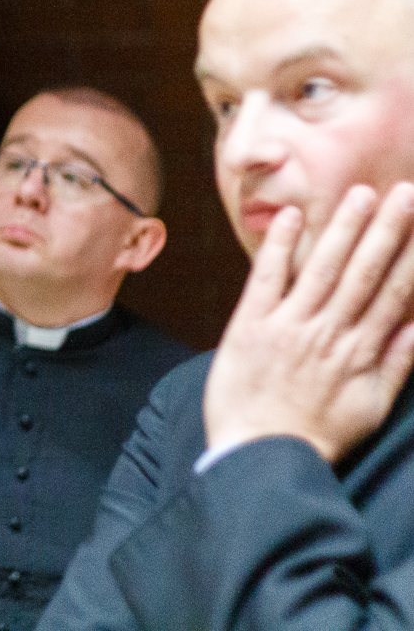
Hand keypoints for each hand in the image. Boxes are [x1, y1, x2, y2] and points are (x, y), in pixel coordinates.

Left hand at [204, 183, 413, 463]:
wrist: (261, 456)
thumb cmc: (317, 434)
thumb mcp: (371, 406)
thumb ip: (399, 365)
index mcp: (361, 350)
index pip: (396, 293)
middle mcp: (330, 332)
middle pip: (365, 272)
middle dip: (388, 230)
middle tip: (406, 192)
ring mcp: (290, 325)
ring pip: (322, 269)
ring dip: (343, 230)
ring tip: (361, 195)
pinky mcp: (251, 325)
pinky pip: (267, 279)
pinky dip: (280, 247)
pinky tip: (294, 217)